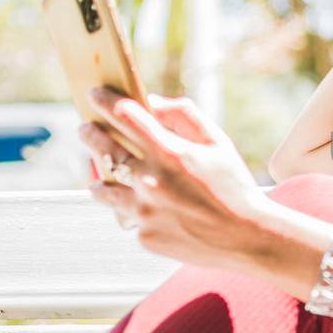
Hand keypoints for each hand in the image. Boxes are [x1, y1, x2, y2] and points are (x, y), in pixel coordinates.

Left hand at [81, 88, 271, 270]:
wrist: (247, 237)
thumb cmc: (234, 186)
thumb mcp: (218, 143)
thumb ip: (185, 115)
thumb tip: (152, 102)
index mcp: (170, 152)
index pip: (125, 116)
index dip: (105, 101)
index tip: (95, 95)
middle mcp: (151, 181)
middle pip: (105, 149)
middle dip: (90, 134)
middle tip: (85, 128)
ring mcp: (145, 212)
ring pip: (103, 189)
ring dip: (99, 176)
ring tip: (98, 174)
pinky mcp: (145, 236)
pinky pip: (128, 218)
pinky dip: (133, 210)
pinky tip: (145, 209)